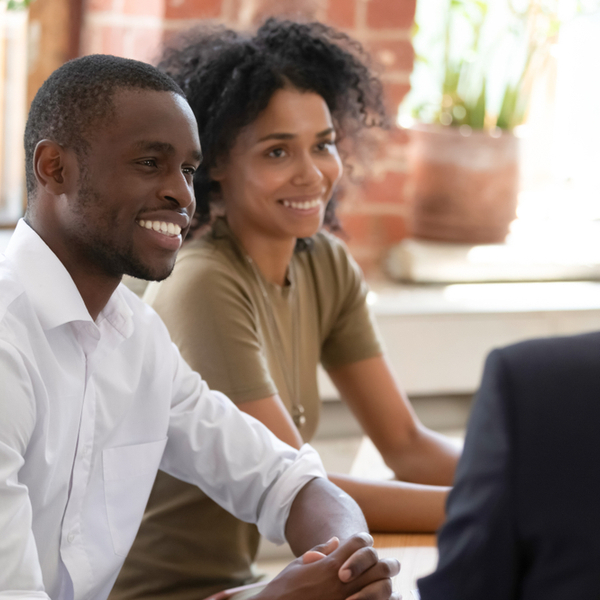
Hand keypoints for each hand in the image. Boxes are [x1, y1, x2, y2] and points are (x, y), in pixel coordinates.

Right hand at [257, 532, 399, 599]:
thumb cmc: (284, 590)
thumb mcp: (298, 565)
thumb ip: (320, 552)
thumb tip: (336, 541)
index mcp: (331, 564)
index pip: (359, 541)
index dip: (363, 539)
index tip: (364, 543)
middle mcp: (343, 581)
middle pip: (377, 563)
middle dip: (382, 562)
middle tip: (384, 565)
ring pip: (383, 587)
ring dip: (386, 583)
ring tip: (387, 583)